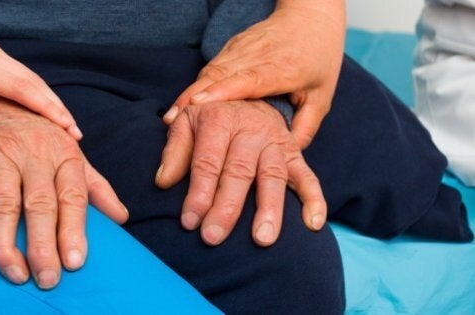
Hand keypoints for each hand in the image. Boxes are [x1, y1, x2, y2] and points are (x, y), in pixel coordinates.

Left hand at [0, 0, 80, 138]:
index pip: (18, 88)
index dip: (44, 109)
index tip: (65, 127)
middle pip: (31, 81)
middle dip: (56, 107)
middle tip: (75, 133)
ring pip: (28, 74)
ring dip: (49, 98)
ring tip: (65, 122)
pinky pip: (17, 69)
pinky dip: (34, 88)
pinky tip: (42, 103)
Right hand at [0, 89, 127, 288]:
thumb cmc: (37, 133)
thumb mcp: (71, 153)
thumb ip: (96, 187)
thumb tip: (122, 218)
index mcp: (65, 155)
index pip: (73, 197)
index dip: (75, 230)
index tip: (75, 262)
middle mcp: (36, 154)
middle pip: (40, 205)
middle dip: (44, 245)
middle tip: (48, 278)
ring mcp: (3, 155)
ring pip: (4, 205)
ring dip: (8, 243)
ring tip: (16, 274)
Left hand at [156, 100, 325, 245]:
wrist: (248, 95)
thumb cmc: (211, 117)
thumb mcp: (186, 122)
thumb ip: (174, 151)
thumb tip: (163, 182)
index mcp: (219, 119)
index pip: (207, 161)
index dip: (198, 192)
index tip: (189, 222)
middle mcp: (250, 129)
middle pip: (239, 171)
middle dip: (226, 207)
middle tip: (214, 237)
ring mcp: (275, 142)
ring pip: (273, 176)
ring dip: (269, 209)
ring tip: (261, 240)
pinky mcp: (294, 153)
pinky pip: (308, 176)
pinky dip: (313, 199)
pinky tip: (312, 224)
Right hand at [164, 0, 344, 148]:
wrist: (310, 15)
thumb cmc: (318, 58)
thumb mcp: (322, 96)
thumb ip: (305, 127)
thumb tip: (287, 157)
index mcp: (282, 68)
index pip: (249, 79)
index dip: (222, 92)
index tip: (199, 105)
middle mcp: (258, 55)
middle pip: (220, 75)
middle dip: (194, 97)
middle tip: (173, 121)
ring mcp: (242, 48)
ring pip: (210, 71)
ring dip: (189, 94)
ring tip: (172, 118)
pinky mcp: (232, 46)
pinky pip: (210, 68)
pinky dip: (195, 87)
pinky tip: (183, 105)